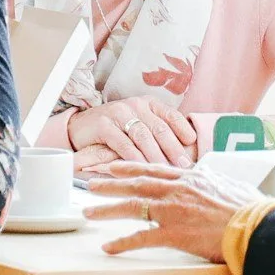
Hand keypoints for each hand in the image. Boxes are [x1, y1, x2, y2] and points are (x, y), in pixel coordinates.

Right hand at [66, 96, 197, 166]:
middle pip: (160, 128)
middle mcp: (136, 105)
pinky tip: (142, 169)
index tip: (193, 145)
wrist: (80, 128)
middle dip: (174, 148)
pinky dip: (134, 158)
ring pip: (143, 136)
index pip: (171, 115)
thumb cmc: (115, 130)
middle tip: (184, 165)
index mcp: (149, 104)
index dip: (183, 129)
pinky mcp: (104, 125)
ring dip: (156, 156)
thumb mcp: (138, 126)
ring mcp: (119, 113)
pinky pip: (123, 144)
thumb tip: (183, 153)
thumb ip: (157, 134)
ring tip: (166, 170)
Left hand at [84, 163, 260, 261]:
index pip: (154, 169)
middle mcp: (178, 190)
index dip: (131, 168)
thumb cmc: (252, 210)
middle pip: (136, 184)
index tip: (114, 167)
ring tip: (88, 211)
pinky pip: (141, 238)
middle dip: (110, 184)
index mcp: (191, 178)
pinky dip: (122, 243)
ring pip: (132, 206)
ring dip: (107, 209)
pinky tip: (108, 247)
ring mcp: (174, 210)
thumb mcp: (233, 186)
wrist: (257, 226)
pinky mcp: (174, 233)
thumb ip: (217, 182)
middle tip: (90, 183)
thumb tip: (215, 179)